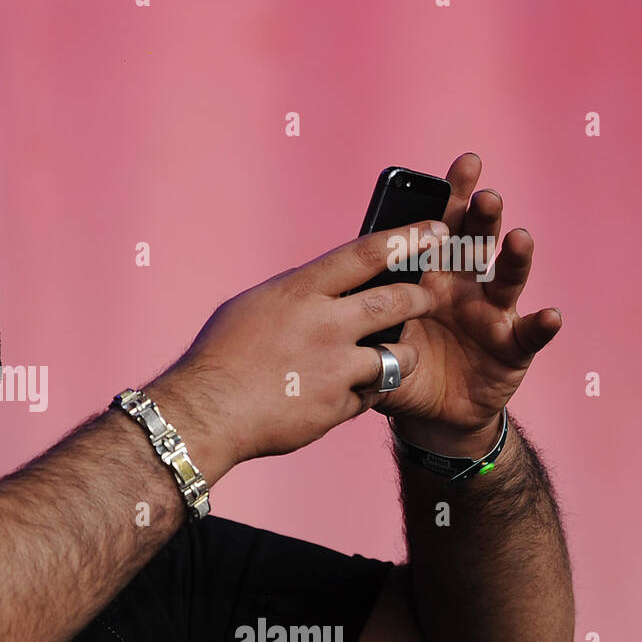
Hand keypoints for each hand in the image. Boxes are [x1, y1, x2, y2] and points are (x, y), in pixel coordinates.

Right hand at [156, 220, 444, 465]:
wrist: (206, 412)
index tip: (435, 229)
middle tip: (427, 298)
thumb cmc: (218, 357)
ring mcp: (335, 368)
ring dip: (403, 355)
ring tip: (396, 357)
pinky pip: (370, 396)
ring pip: (399, 355)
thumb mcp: (250, 307)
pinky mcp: (337, 406)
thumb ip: (292, 293)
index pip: (367, 253)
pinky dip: (362, 393)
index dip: (407, 237)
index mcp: (300, 292)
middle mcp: (325, 325)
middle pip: (398, 301)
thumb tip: (319, 282)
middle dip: (421, 297)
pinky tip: (342, 393)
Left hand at [372, 153, 562, 453]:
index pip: (442, 226)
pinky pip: (530, 334)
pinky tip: (550, 315)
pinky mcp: (512, 347)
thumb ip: (360, 311)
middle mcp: (466, 284)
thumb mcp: (373, 332)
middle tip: (484, 195)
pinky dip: (541, 325)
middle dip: (483, 215)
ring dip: (515, 257)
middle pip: (478, 241)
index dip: (454, 195)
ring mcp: (492, 313)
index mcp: (430, 272)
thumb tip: (329, 296)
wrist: (426, 409)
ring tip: (517, 238)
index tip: (464, 163)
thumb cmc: (397, 358)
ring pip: (507, 278)